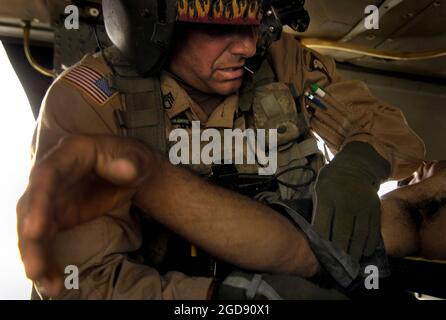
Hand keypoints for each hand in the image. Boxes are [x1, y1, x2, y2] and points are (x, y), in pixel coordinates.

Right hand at [17, 135, 158, 295]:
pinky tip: (53, 282)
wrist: (134, 173)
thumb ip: (132, 164)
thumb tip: (127, 170)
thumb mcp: (138, 159)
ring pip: (34, 227)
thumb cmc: (134, 161)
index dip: (39, 201)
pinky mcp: (57, 216)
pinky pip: (46, 240)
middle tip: (36, 269)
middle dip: (32, 238)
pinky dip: (48, 260)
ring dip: (37, 255)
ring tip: (49, 284)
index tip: (36, 230)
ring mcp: (52, 198)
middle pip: (32, 206)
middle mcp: (53, 176)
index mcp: (69, 154)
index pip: (47, 175)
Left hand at [312, 141, 389, 259]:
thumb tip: (315, 233)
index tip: (321, 253)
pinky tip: (364, 251)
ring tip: (351, 262)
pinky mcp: (375, 208)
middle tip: (337, 264)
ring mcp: (362, 205)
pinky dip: (369, 243)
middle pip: (341, 232)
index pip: (322, 224)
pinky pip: (373, 229)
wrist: (356, 166)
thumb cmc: (332, 181)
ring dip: (355, 251)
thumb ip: (318, 208)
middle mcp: (345, 201)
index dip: (321, 241)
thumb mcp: (319, 188)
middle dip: (339, 250)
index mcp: (326, 196)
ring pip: (359, 233)